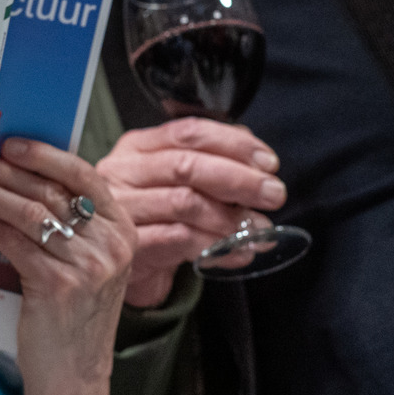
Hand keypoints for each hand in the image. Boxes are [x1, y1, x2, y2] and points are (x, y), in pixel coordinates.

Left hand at [0, 138, 136, 394]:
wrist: (74, 376)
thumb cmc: (74, 317)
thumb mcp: (89, 264)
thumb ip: (73, 224)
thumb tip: (24, 176)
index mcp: (124, 231)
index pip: (86, 177)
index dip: (47, 156)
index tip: (12, 143)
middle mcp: (112, 244)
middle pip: (53, 191)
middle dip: (9, 170)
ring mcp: (89, 265)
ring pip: (31, 213)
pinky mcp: (59, 285)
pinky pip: (16, 241)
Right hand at [96, 117, 285, 306]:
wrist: (119, 262)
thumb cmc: (153, 216)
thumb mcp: (177, 183)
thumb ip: (212, 163)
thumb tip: (258, 161)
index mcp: (138, 147)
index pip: (189, 133)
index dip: (234, 145)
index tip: (268, 163)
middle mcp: (123, 171)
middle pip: (186, 165)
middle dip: (239, 179)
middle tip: (273, 194)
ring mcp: (122, 208)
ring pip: (184, 203)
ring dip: (230, 218)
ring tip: (259, 230)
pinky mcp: (128, 243)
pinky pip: (179, 240)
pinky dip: (217, 246)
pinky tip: (238, 252)